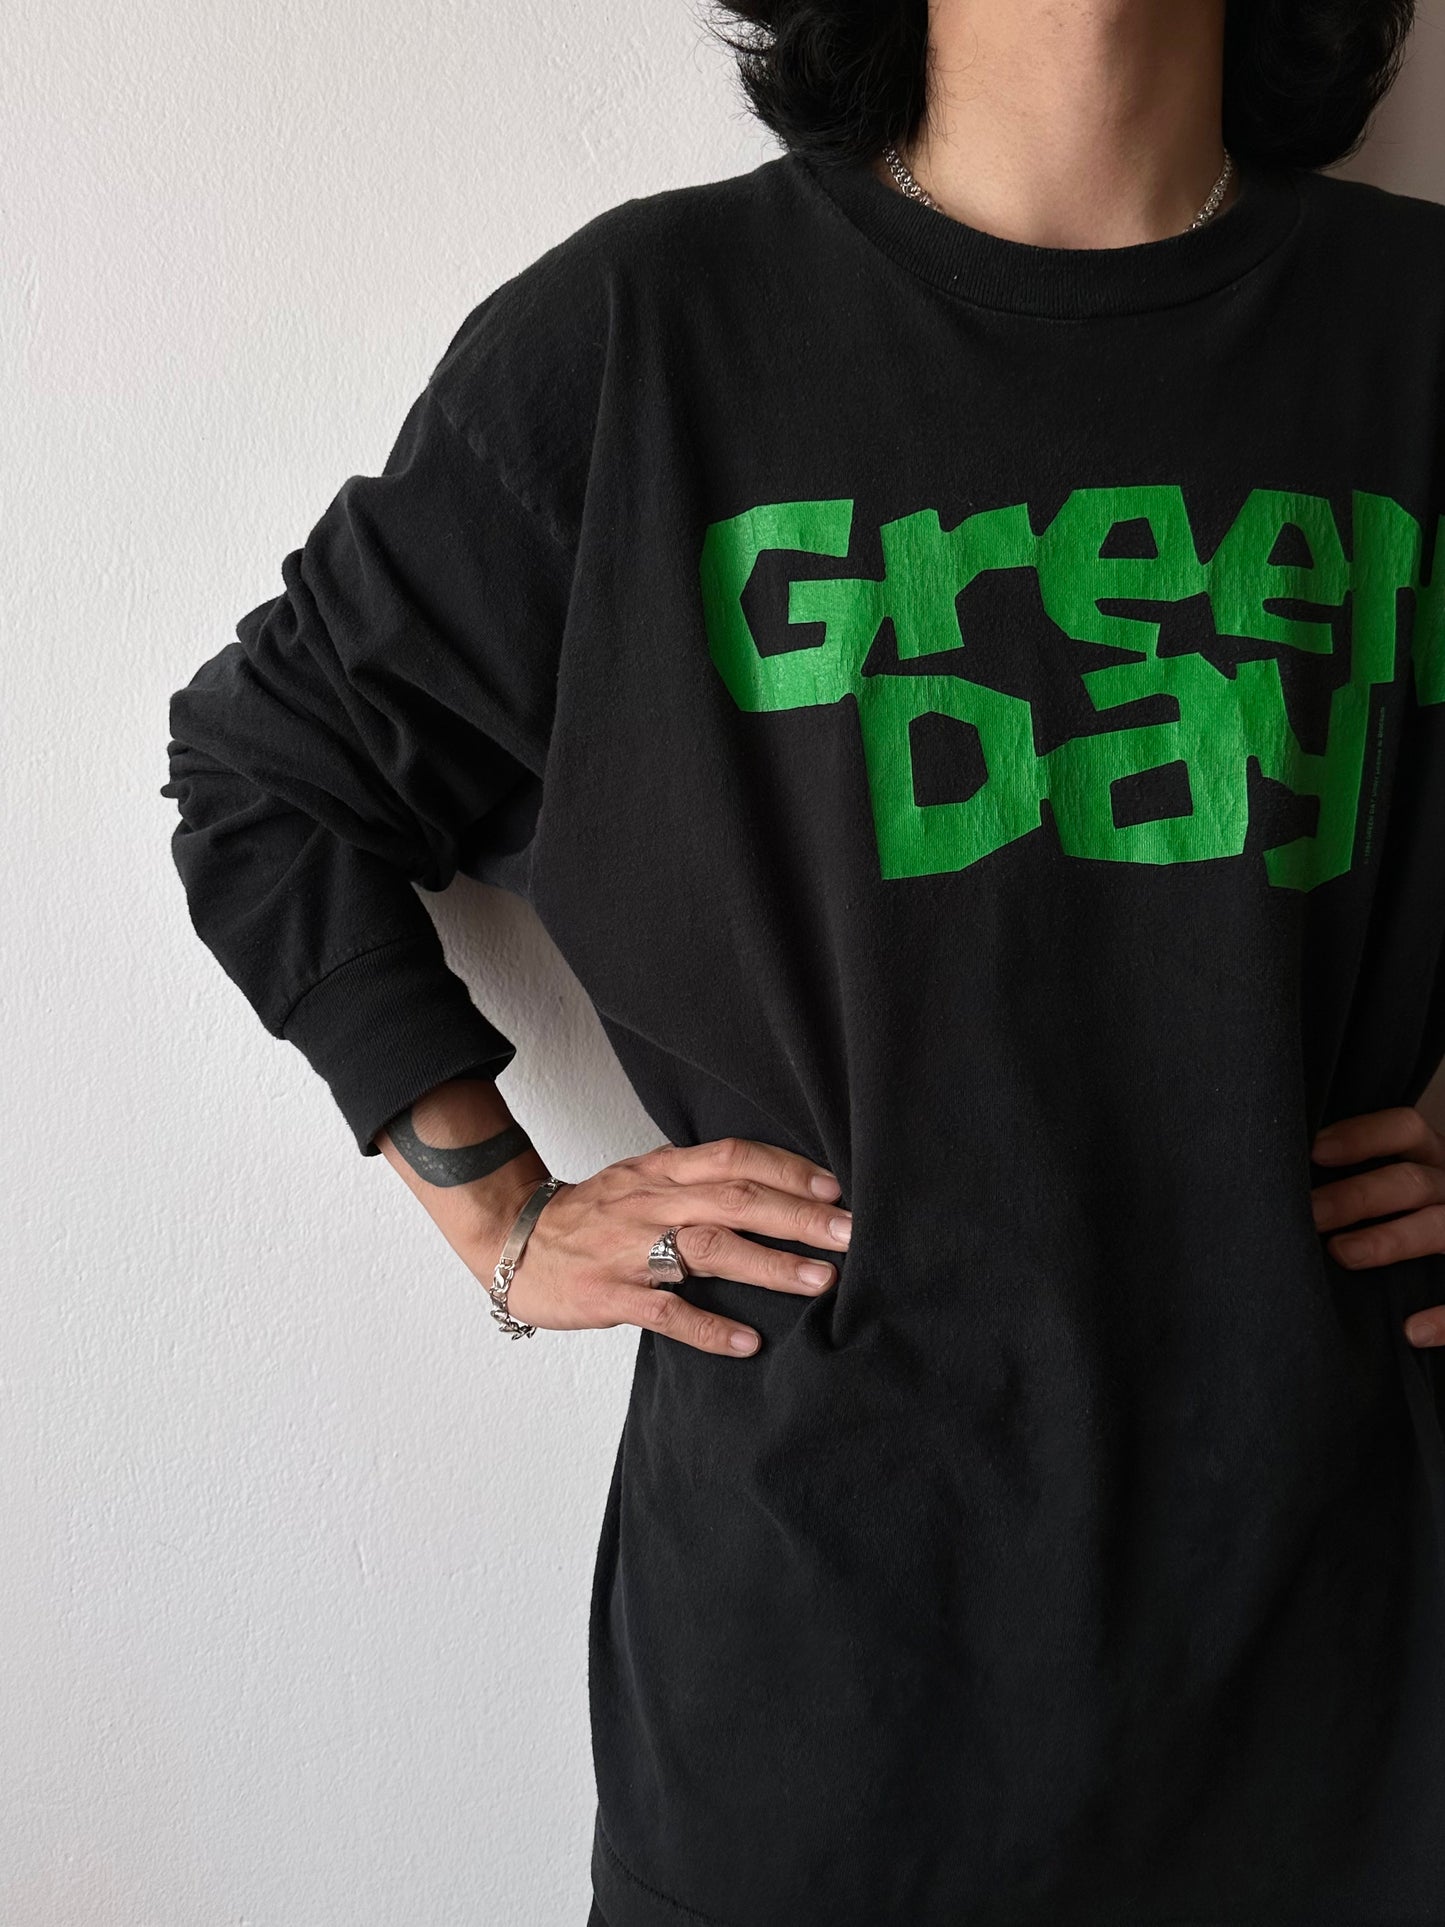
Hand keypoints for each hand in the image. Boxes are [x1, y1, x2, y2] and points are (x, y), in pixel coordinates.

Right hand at [488, 1136, 850, 1356]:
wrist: (512, 1239)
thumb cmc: (592, 1215)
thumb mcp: (642, 1180)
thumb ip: (698, 1179)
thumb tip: (773, 1185)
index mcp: (661, 1171)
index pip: (733, 1158)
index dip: (786, 1170)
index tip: (835, 1188)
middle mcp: (650, 1203)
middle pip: (734, 1199)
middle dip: (798, 1216)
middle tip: (850, 1233)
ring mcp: (629, 1249)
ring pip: (708, 1248)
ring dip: (769, 1264)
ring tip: (819, 1281)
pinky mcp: (609, 1294)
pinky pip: (666, 1312)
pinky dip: (709, 1328)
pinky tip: (747, 1341)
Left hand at [1309, 1104, 1444, 1346]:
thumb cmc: (1406, 1218)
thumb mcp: (1398, 1189)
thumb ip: (1360, 1180)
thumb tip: (1282, 1185)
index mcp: (1433, 1161)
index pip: (1405, 1129)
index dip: (1363, 1135)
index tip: (1314, 1150)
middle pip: (1411, 1181)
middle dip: (1357, 1195)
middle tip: (1309, 1213)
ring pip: (1439, 1227)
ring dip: (1390, 1240)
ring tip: (1342, 1255)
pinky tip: (1411, 1331)